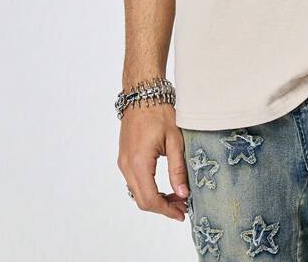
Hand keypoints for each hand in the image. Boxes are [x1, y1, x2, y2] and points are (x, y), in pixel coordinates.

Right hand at [117, 105, 189, 220]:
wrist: (142, 94)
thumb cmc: (159, 112)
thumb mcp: (175, 140)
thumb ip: (178, 169)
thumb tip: (183, 193)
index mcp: (139, 163)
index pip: (150, 199)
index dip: (167, 210)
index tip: (182, 213)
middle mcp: (127, 166)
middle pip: (142, 200)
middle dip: (163, 207)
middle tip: (183, 206)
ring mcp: (123, 162)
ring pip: (137, 192)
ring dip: (156, 199)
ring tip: (177, 196)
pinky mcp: (125, 158)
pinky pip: (134, 182)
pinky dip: (149, 189)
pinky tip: (164, 186)